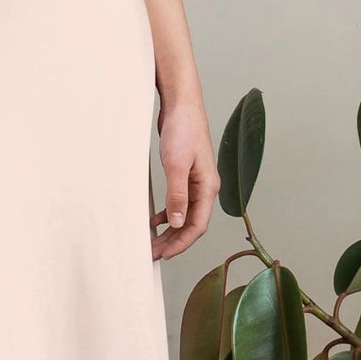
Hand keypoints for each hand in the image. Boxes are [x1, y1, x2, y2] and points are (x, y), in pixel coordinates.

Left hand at [151, 96, 218, 260]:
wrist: (182, 105)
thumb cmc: (183, 130)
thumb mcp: (176, 165)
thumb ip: (177, 195)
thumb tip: (176, 223)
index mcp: (208, 188)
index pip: (197, 226)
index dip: (181, 243)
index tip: (164, 255)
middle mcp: (205, 188)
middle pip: (191, 224)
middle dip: (173, 242)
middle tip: (153, 254)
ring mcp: (196, 182)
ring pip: (184, 215)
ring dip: (169, 231)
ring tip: (152, 243)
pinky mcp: (185, 175)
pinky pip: (179, 203)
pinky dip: (168, 214)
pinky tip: (155, 220)